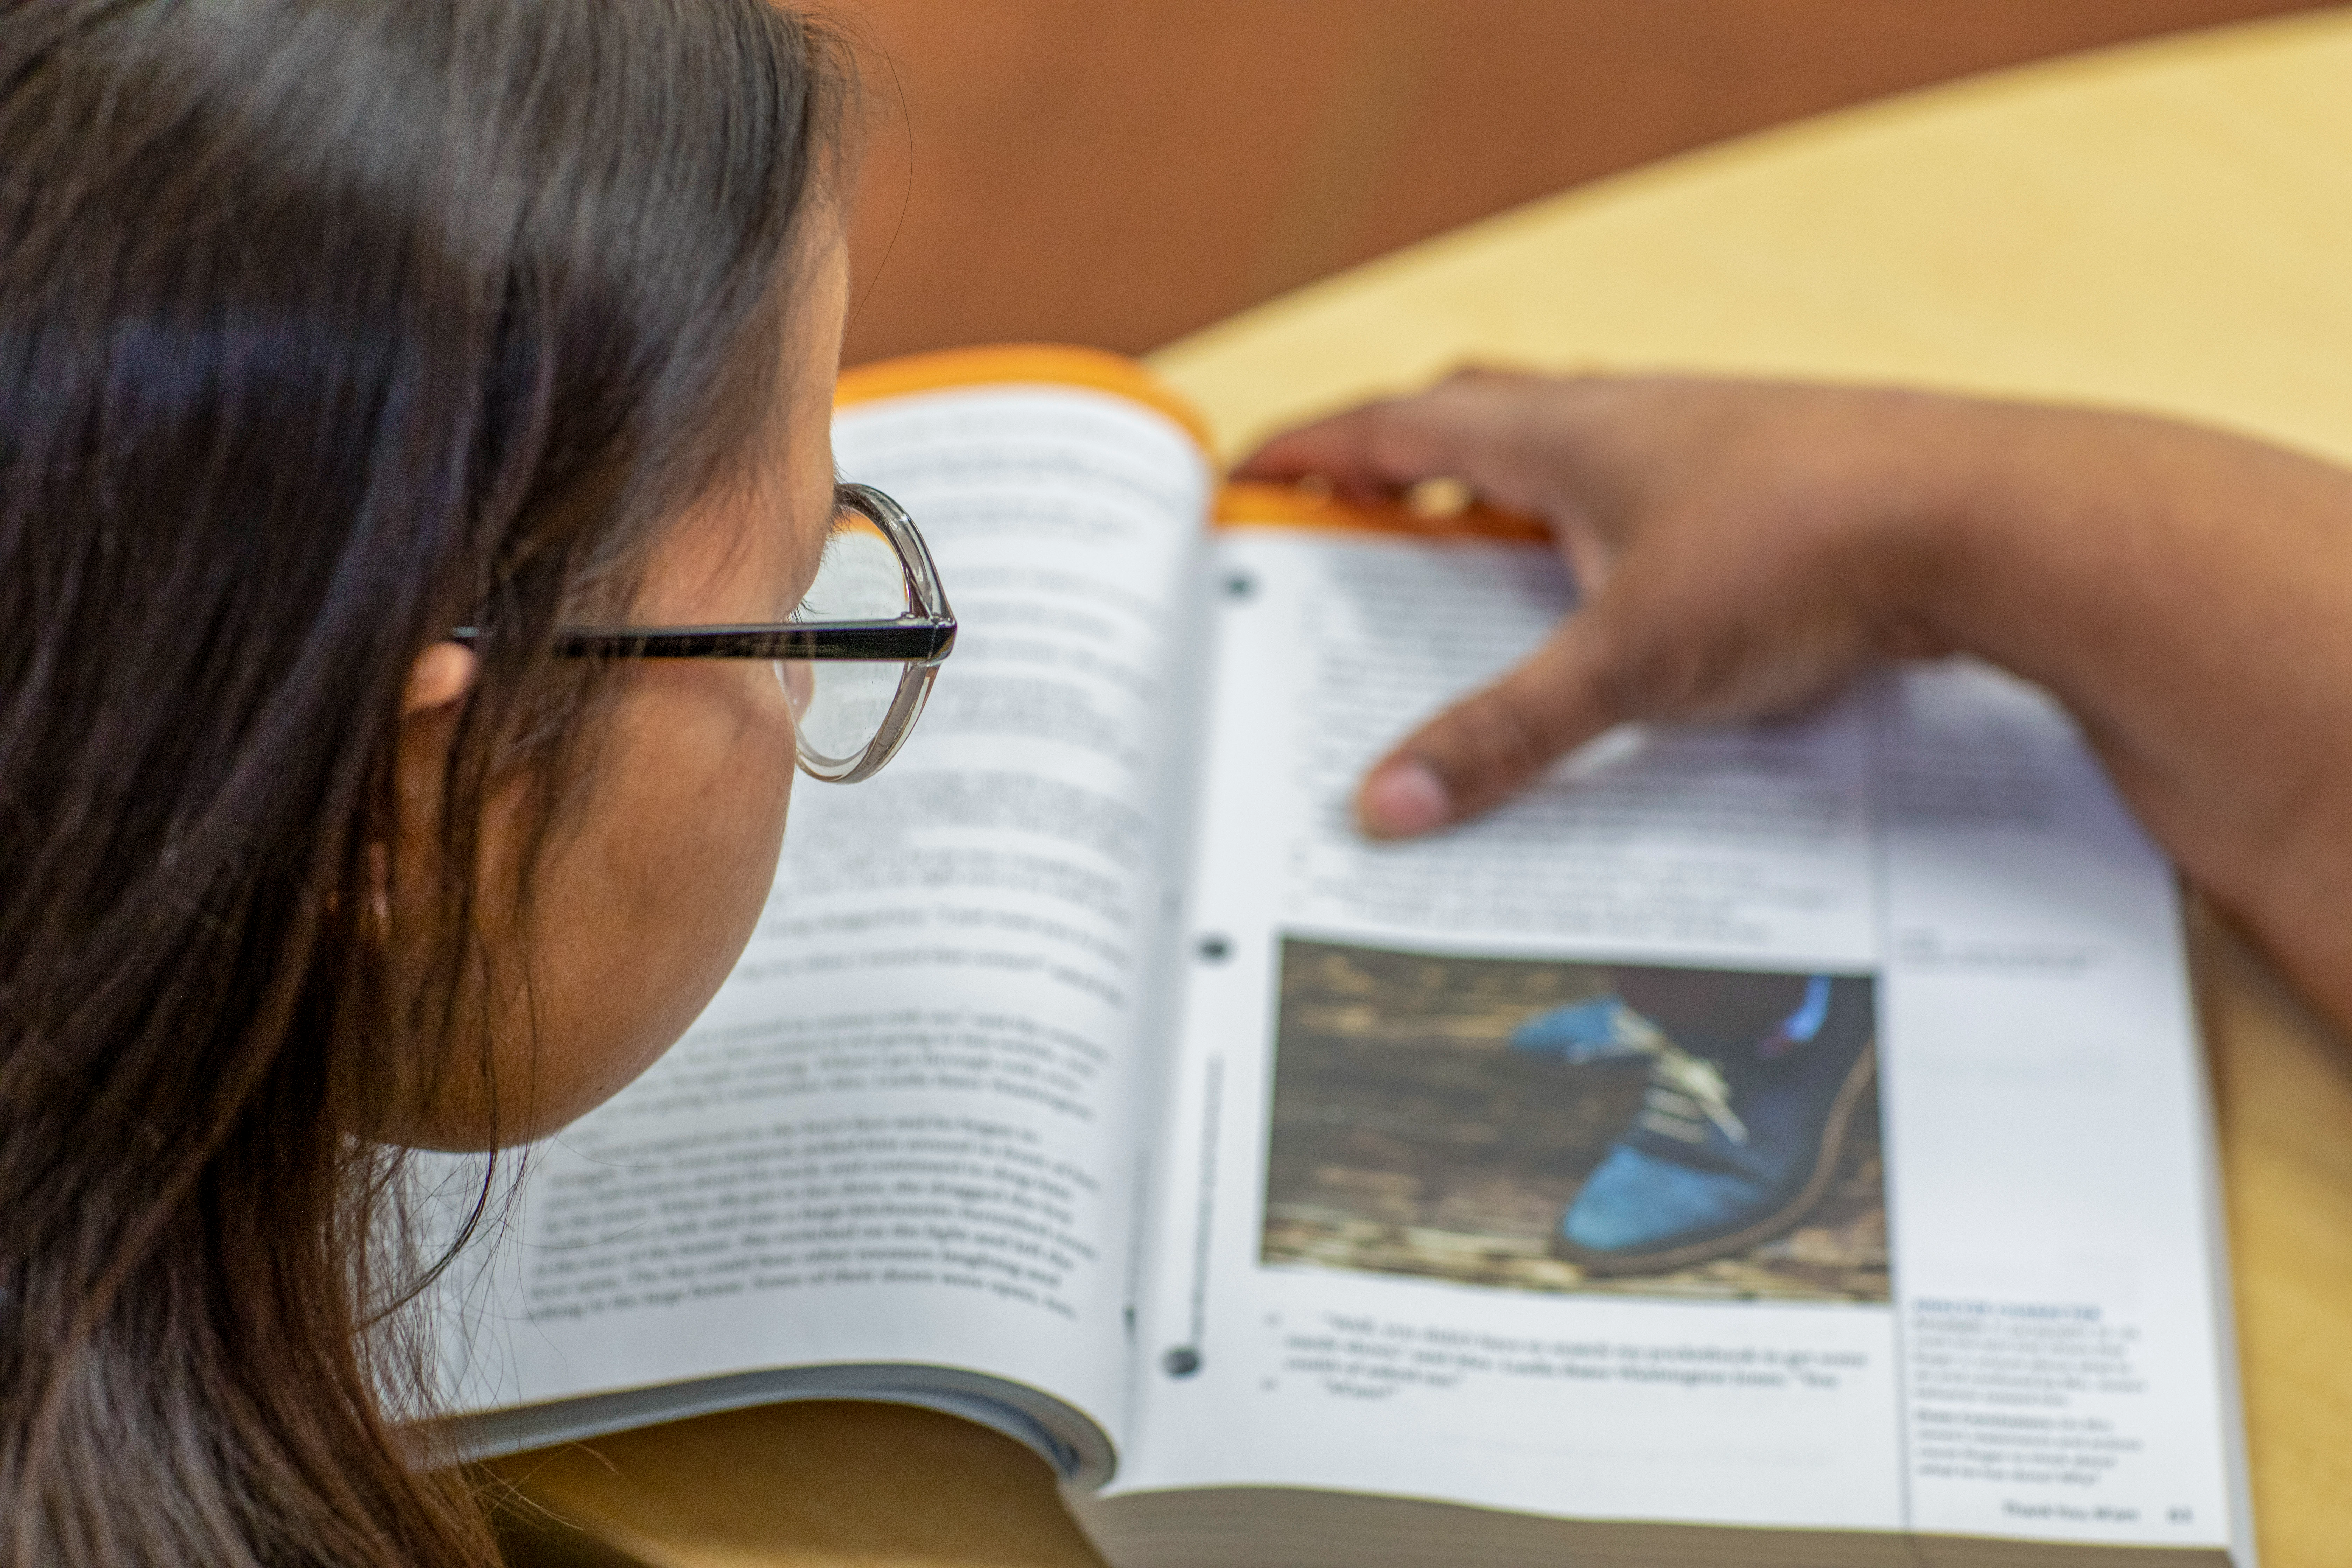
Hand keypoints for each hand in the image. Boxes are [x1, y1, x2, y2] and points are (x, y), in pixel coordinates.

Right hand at [1235, 370, 1971, 835]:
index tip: (1244, 474)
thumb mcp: (1628, 662)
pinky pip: (1637, 500)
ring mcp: (1699, 445)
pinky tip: (1601, 604)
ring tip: (1457, 573)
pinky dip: (1587, 541)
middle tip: (1340, 527)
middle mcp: (1623, 418)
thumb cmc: (1803, 554)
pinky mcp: (1763, 486)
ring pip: (1565, 457)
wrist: (1988, 520)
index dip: (1312, 450)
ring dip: (1499, 502)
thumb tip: (1384, 805)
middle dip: (1393, 472)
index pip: (1395, 423)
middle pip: (1471, 422)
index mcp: (1561, 433)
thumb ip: (1504, 734)